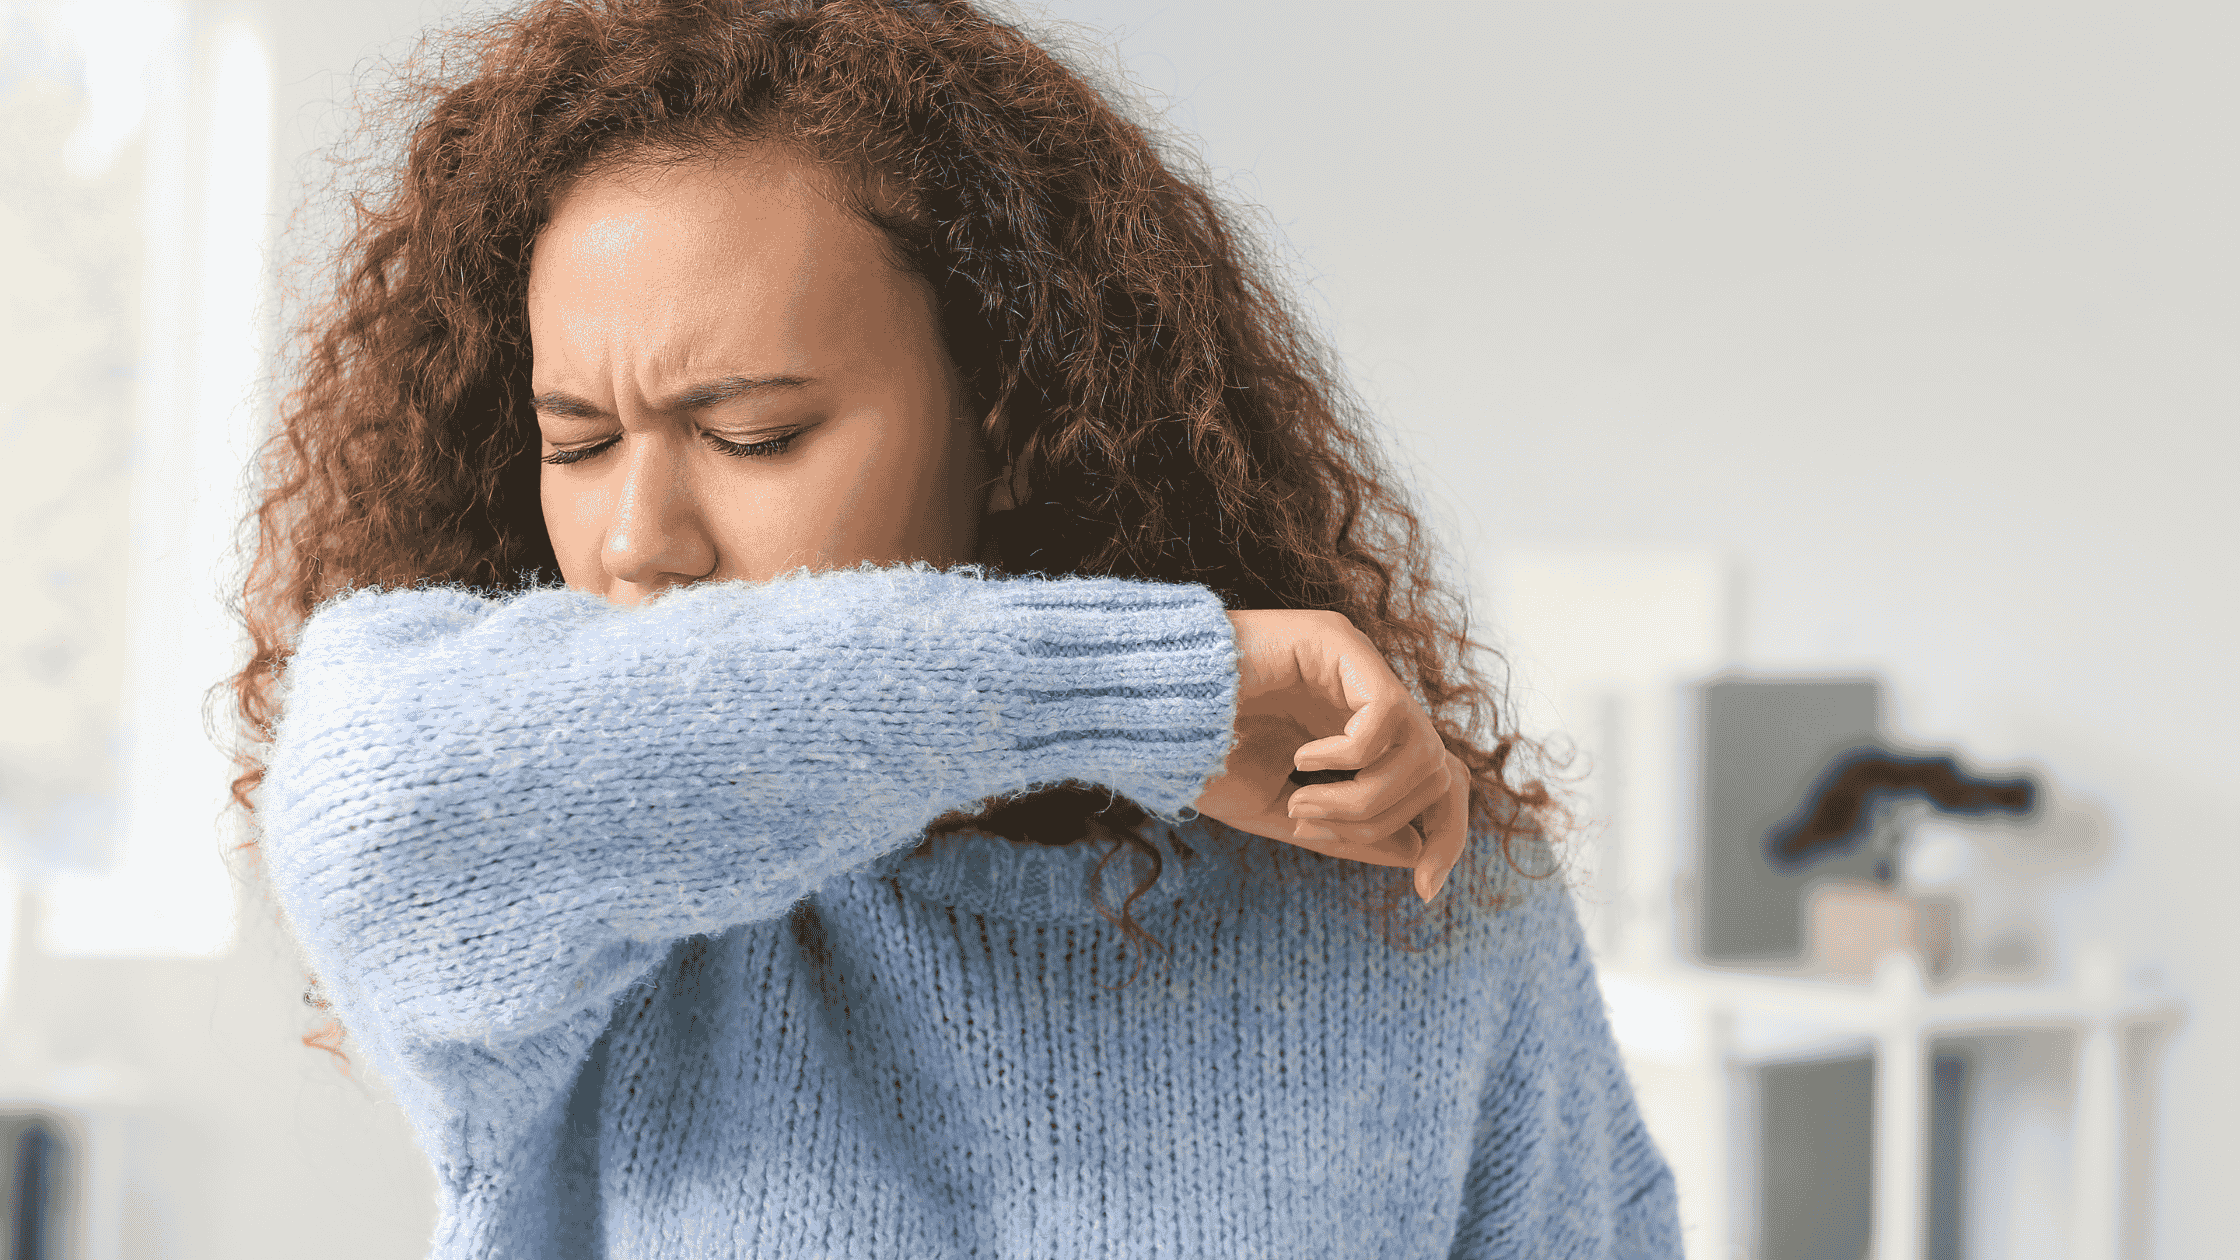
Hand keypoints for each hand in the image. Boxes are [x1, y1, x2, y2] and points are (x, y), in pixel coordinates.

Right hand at [1190, 610, 1469, 903]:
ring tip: (1300, 805)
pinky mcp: (1338, 641)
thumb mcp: (1280, 811)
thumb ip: (1346, 834)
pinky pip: (1386, 715)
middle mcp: (1367, 693)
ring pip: (1422, 751)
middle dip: (1385, 821)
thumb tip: (1415, 853)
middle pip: (1440, 771)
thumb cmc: (1200, 757)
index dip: (1446, 835)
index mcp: (1357, 730)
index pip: (1436, 780)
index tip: (1424, 889)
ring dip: (1362, 800)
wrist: (1143, 708)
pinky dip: (1350, 757)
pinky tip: (1301, 760)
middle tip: (1310, 828)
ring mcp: (1357, 663)